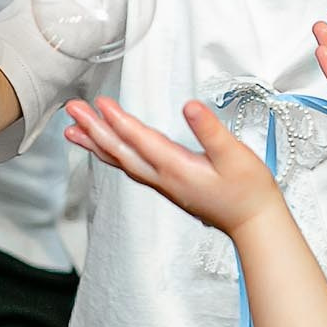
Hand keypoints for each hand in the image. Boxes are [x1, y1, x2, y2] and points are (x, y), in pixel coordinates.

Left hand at [64, 97, 285, 236]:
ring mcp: (163, 184)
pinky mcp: (168, 186)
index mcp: (176, 168)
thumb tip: (189, 106)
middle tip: (72, 110)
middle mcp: (163, 177)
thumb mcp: (235, 156)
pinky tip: (107, 148)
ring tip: (73, 130)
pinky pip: (131, 168)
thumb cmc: (249, 191)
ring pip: (122, 161)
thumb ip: (210, 131)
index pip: (140, 140)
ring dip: (96, 144)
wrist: (254, 223)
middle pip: (120, 151)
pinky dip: (113, 155)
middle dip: (94, 129)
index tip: (99, 103)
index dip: (118, 120)